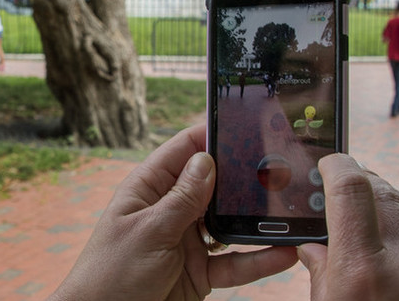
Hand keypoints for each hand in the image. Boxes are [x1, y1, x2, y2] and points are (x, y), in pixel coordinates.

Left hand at [48, 124, 297, 300]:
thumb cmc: (110, 276)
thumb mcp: (148, 232)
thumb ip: (182, 198)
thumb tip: (208, 159)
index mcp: (150, 189)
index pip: (184, 150)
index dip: (212, 134)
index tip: (245, 123)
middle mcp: (173, 210)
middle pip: (215, 184)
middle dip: (244, 176)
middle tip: (280, 166)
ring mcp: (190, 240)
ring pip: (231, 223)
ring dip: (257, 220)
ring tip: (288, 210)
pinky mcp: (203, 271)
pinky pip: (238, 262)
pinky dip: (260, 260)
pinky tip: (284, 253)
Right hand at [298, 154, 398, 300]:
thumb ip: (320, 269)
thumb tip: (314, 244)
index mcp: (362, 272)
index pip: (351, 189)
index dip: (337, 166)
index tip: (328, 164)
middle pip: (384, 191)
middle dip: (361, 183)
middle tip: (343, 188)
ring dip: (391, 198)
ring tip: (371, 212)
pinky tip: (397, 234)